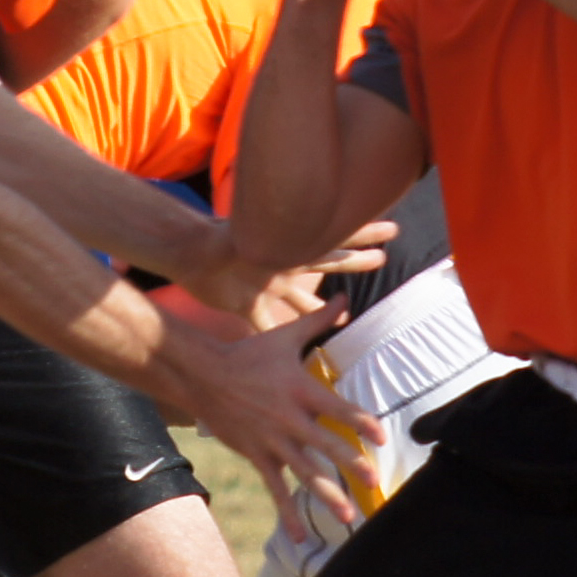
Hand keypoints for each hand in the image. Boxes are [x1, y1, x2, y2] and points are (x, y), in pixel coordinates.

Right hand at [173, 306, 383, 515]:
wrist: (203, 374)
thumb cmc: (250, 353)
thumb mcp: (285, 336)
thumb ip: (319, 321)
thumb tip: (347, 300)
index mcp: (300, 390)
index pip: (336, 408)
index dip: (358, 421)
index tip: (379, 435)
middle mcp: (288, 418)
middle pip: (323, 444)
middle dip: (349, 464)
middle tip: (371, 480)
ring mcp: (271, 440)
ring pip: (303, 472)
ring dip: (326, 495)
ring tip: (348, 516)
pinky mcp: (257, 456)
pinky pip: (275, 488)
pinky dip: (288, 512)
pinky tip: (302, 536)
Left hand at [182, 221, 390, 327]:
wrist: (184, 254)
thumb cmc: (210, 242)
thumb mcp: (236, 238)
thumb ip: (253, 235)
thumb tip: (272, 227)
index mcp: (288, 249)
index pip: (332, 240)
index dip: (361, 233)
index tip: (391, 231)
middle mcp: (283, 266)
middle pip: (328, 262)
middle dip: (356, 260)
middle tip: (384, 256)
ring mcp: (268, 285)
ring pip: (305, 301)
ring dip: (325, 308)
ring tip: (349, 311)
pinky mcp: (249, 304)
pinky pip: (271, 325)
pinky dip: (282, 336)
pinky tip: (296, 349)